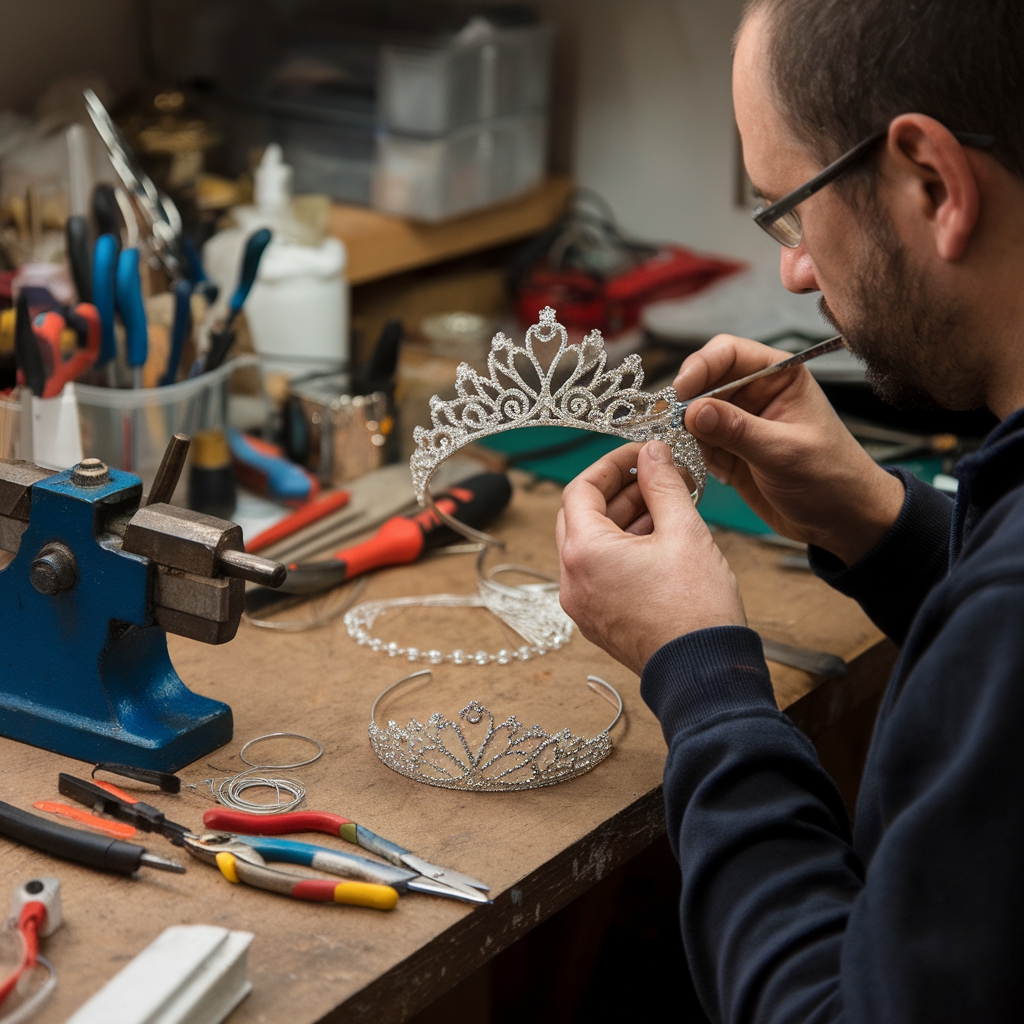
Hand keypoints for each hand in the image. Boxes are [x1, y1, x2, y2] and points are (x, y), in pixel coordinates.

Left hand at [557, 441, 744, 675]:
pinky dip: (623, 550)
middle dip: (618, 491)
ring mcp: (584, 606)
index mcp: (584, 554)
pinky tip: (660, 539)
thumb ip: (664, 484)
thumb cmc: (696, 609)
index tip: (640, 455)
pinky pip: (601, 573)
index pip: (580, 489)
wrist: (704, 674)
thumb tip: (654, 452)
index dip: (611, 464)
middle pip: (581, 517)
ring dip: (624, 520)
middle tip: (654, 476)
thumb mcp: (684, 532)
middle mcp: (573, 581)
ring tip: (667, 506)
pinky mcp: (600, 622)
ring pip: (592, 546)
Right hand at [675, 334, 904, 565]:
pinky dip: (682, 452)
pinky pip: (695, 444)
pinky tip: (676, 462)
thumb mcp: (784, 452)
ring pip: (693, 415)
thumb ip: (738, 430)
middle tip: (662, 422)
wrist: (843, 522)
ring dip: (677, 429)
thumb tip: (693, 410)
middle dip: (681, 400)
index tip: (679, 392)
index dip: (700, 367)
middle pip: (703, 382)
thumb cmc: (831, 479)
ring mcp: (738, 424)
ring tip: (665, 445)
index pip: (729, 353)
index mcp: (778, 376)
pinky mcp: (728, 453)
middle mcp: (754, 394)